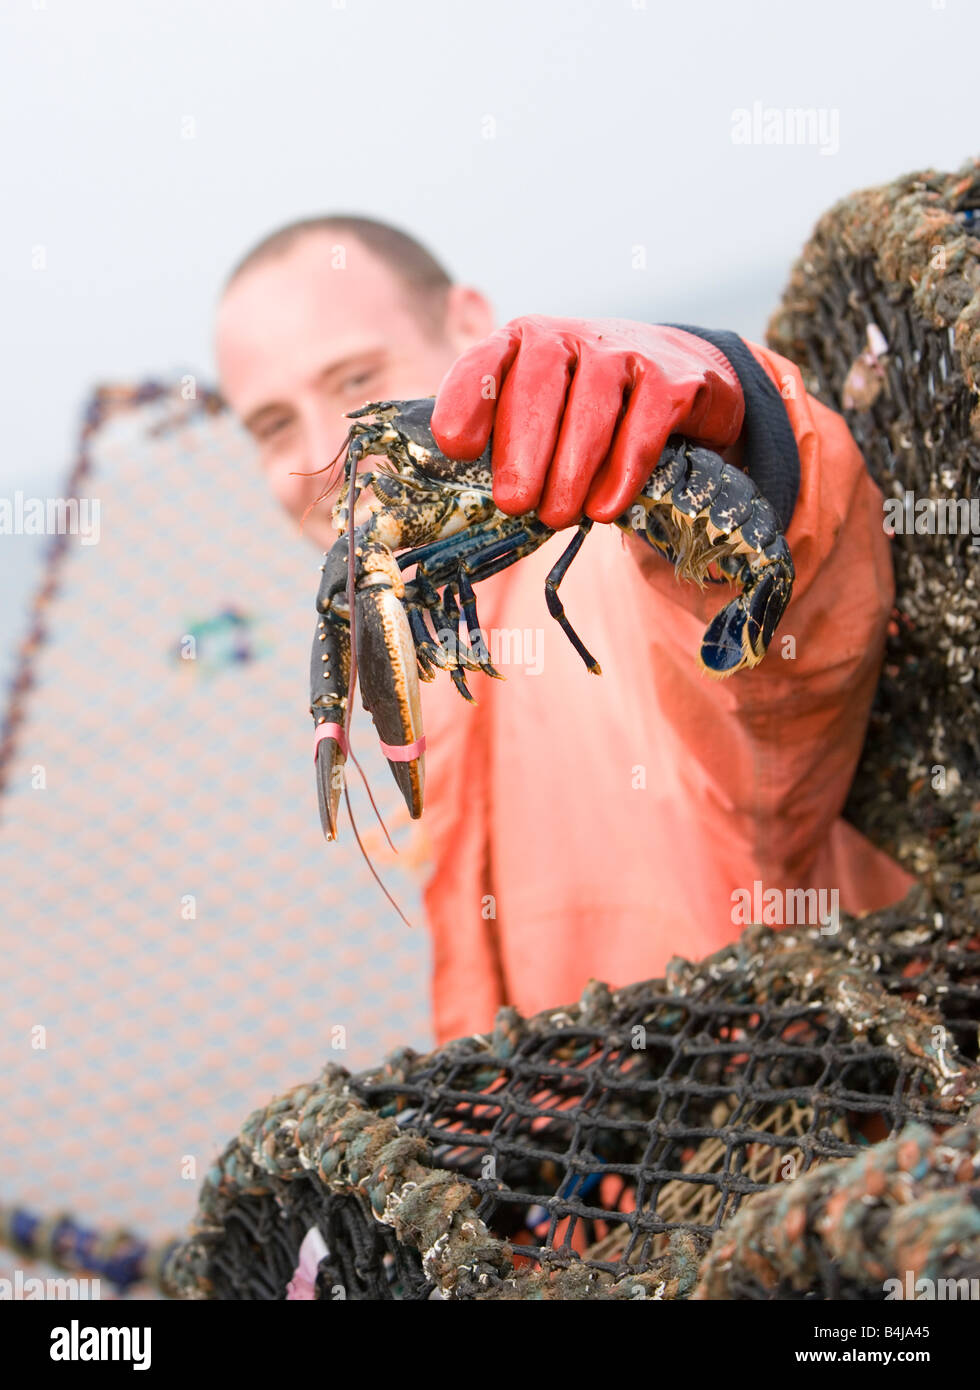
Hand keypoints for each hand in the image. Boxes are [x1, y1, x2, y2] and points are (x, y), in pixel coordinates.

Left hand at [430, 316, 744, 528]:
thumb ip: (503, 441)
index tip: (457, 448)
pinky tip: (605, 510)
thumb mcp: (542, 414)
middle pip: (538, 388)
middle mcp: (570, 338)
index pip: (485, 362)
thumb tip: (465, 498)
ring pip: (590, 411)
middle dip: (521, 452)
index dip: (467, 401)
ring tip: (557, 516)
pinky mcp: (673, 380)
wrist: (680, 383)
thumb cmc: (590, 412)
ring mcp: (624, 353)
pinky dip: (622, 473)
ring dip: (570, 471)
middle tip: (513, 504)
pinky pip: (643, 427)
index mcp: (523, 344)